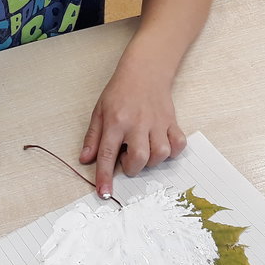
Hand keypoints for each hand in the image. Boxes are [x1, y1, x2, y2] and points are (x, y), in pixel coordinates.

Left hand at [80, 61, 187, 198]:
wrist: (144, 71)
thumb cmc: (120, 91)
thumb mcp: (99, 111)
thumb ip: (93, 137)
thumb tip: (85, 160)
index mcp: (115, 121)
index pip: (106, 154)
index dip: (104, 176)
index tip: (104, 193)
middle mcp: (137, 123)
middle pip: (139, 158)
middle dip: (133, 168)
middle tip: (128, 159)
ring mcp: (157, 123)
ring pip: (160, 153)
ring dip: (152, 160)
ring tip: (144, 150)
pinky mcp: (172, 121)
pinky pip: (179, 144)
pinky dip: (173, 151)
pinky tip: (162, 145)